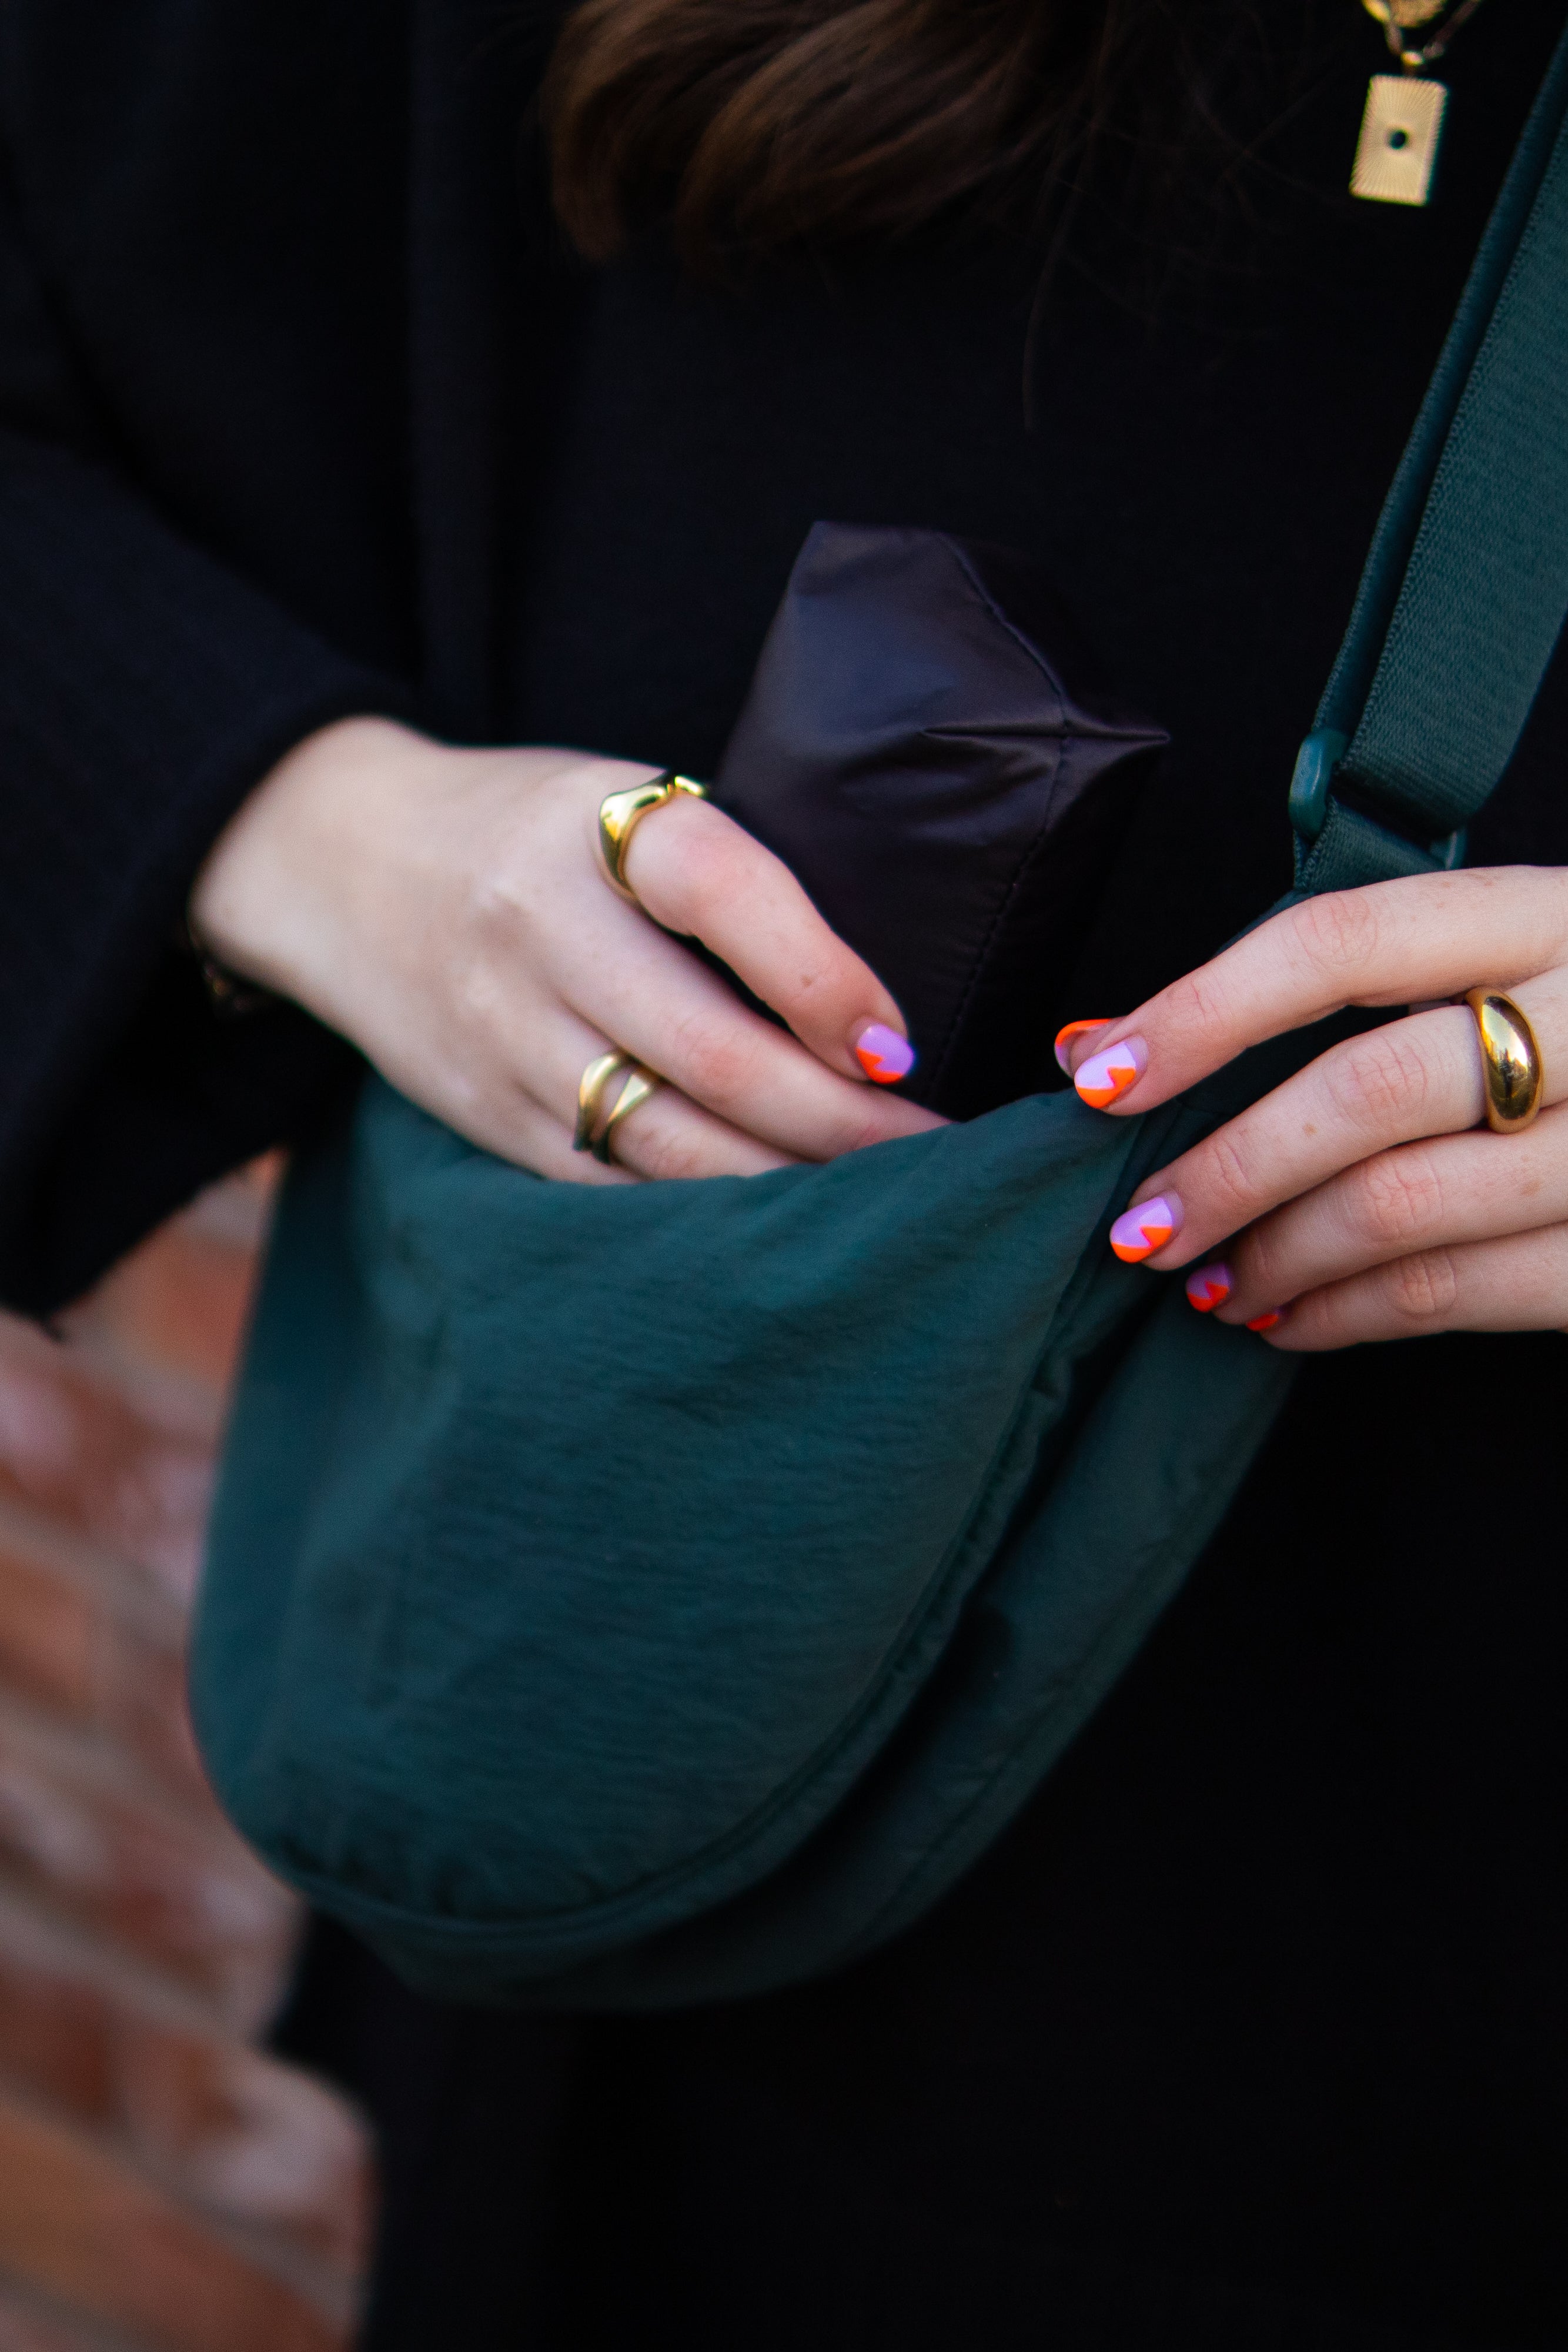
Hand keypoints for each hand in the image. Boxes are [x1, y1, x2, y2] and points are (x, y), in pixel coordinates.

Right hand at [189, 717, 939, 1182]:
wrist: (336, 864)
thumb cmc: (529, 830)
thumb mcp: (616, 801)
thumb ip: (726, 877)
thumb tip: (876, 1007)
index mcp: (590, 825)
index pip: (722, 890)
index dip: (822, 978)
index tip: (899, 1049)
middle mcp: (541, 931)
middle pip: (710, 1051)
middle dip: (841, 1122)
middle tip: (940, 1157)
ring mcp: (504, 1036)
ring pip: (667, 1143)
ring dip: (788, 1186)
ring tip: (885, 1208)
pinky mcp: (486, 1115)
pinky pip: (613, 1187)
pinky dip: (704, 1214)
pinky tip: (778, 1229)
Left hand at [1060, 867, 1567, 1347]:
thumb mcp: (1500, 960)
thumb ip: (1332, 990)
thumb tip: (1098, 1044)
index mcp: (1553, 911)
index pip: (1345, 939)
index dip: (1206, 1008)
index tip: (1099, 1074)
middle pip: (1369, 1092)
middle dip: (1227, 1170)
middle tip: (1136, 1224)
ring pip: (1407, 1209)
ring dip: (1277, 1257)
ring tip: (1201, 1279)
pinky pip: (1464, 1295)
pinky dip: (1351, 1317)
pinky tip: (1286, 1323)